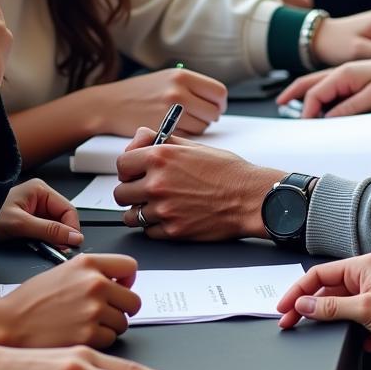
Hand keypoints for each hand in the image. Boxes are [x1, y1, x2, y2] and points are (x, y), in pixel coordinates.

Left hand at [0, 178, 82, 246]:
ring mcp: (36, 208)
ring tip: (47, 248)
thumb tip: (73, 237)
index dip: (72, 228)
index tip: (72, 245)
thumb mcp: (21, 224)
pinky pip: (46, 230)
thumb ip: (49, 231)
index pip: (68, 210)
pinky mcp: (31, 219)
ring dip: (53, 239)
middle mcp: (41, 197)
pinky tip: (40, 245)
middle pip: (63, 218)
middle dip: (62, 235)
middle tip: (60, 250)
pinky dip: (45, 240)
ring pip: (56, 226)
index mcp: (41, 190)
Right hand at [0, 252, 140, 347]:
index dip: (128, 279)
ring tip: (88, 324)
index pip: (130, 266)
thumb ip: (93, 272)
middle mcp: (95, 284)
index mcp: (89, 264)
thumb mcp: (64, 271)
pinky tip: (82, 335)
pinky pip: (110, 340)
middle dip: (122, 308)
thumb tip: (118, 282)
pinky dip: (100, 341)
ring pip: (123, 323)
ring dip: (110, 326)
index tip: (123, 287)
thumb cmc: (31, 301)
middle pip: (133, 300)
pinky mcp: (88, 336)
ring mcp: (93, 311)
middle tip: (107, 312)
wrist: (9, 325)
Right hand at [91, 69, 226, 137]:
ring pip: (202, 126)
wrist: (110, 105)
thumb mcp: (167, 78)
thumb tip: (216, 99)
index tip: (215, 108)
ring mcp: (171, 111)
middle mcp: (178, 91)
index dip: (219, 103)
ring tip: (182, 123)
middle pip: (213, 112)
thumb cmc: (140, 93)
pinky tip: (174, 130)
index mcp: (182, 76)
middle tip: (199, 118)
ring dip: (197, 127)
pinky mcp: (163, 129)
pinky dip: (185, 136)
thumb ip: (191, 86)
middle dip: (209, 117)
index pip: (218, 92)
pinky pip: (188, 137)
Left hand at [114, 128, 281, 240]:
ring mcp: (164, 210)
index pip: (121, 164)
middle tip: (145, 190)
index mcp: (161, 157)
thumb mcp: (195, 146)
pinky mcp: (173, 231)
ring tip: (157, 205)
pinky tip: (171, 216)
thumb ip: (162, 141)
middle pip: (120, 193)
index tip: (135, 171)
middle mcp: (157, 183)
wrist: (250, 198)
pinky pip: (148, 231)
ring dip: (140, 211)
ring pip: (131, 215)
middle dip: (131, 191)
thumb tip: (140, 138)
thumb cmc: (228, 172)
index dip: (128, 169)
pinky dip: (156, 226)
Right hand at [275, 252, 370, 367]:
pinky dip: (357, 337)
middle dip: (312, 311)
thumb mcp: (365, 310)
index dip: (298, 291)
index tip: (284, 308)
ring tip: (351, 336)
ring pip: (339, 313)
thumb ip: (330, 308)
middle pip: (326, 294)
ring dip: (340, 327)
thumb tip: (304, 305)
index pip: (319, 274)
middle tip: (290, 324)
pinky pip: (354, 326)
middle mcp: (365, 280)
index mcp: (362, 267)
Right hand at [276, 55, 370, 117]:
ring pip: (320, 82)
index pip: (316, 93)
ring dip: (305, 92)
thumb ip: (350, 107)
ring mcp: (350, 75)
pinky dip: (321, 94)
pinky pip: (333, 87)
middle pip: (311, 82)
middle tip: (279, 102)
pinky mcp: (358, 80)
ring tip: (291, 100)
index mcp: (345, 73)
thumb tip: (329, 118)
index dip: (307, 111)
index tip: (306, 127)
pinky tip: (320, 103)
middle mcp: (344, 71)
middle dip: (293, 92)